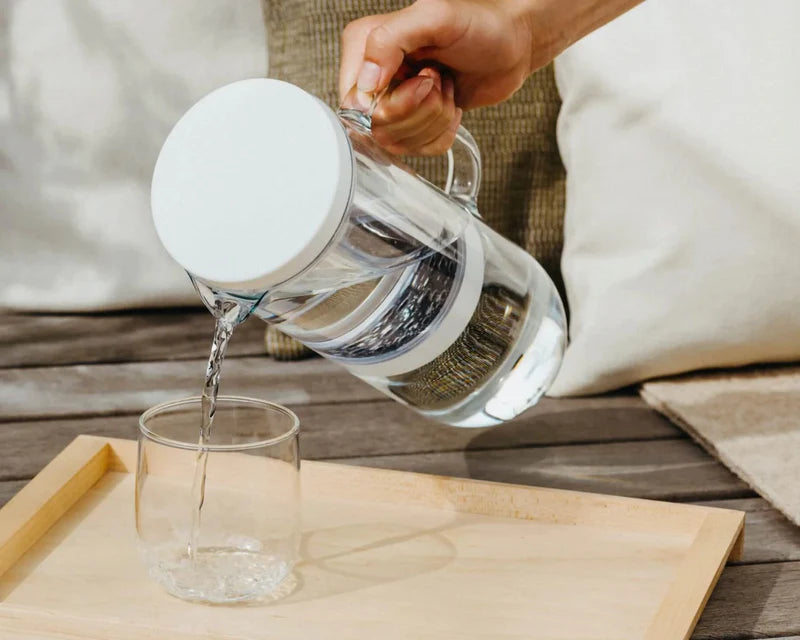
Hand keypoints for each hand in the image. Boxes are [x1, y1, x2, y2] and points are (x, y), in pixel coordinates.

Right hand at [339, 0, 539, 155]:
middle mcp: (373, 77)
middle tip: (438, 78)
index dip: (393, 103)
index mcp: (364, 46)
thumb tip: (365, 84)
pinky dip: (442, 132)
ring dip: (434, 119)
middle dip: (421, 109)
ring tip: (446, 86)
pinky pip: (418, 149)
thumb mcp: (435, 18)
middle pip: (378, 128)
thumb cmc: (480, 24)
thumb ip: (389, 40)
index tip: (424, 79)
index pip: (355, 104)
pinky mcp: (414, 123)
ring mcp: (393, 102)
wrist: (512, 46)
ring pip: (399, 142)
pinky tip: (450, 104)